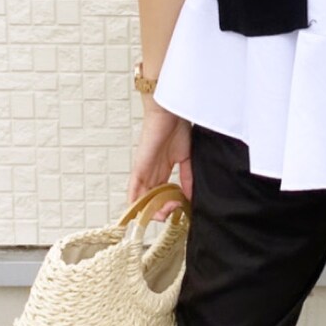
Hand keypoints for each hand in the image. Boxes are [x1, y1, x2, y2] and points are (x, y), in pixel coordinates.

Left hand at [127, 101, 192, 220]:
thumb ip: (188, 177)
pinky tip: (138, 213)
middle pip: (152, 200)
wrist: (170, 112)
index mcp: (163, 169)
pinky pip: (133, 189)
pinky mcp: (139, 167)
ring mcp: (144, 170)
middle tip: (175, 211)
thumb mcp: (187, 157)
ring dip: (153, 210)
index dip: (171, 205)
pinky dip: (135, 203)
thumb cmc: (178, 127)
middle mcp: (152, 172)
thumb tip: (192, 195)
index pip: (162, 194)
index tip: (182, 207)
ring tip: (165, 214)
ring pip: (143, 198)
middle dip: (163, 211)